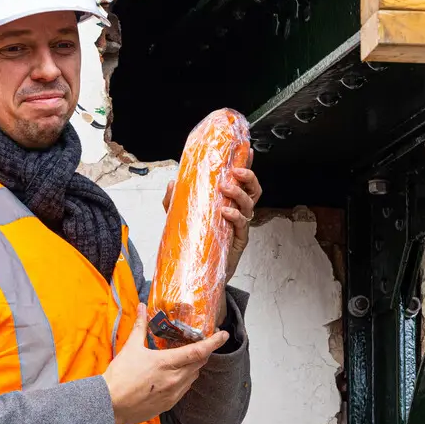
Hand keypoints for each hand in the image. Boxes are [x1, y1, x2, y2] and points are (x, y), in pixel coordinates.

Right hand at [103, 304, 229, 423]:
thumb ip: (140, 326)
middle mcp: (175, 379)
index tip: (223, 335)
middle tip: (202, 343)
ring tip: (185, 358)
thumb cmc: (120, 376)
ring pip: (193, 376)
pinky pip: (185, 389)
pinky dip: (185, 379)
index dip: (213, 342)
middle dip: (203, 353)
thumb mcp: (130, 348)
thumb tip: (142, 308)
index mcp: (167, 363)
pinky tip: (175, 375)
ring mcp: (173, 393)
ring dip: (193, 366)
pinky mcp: (169, 404)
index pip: (198, 351)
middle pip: (199, 363)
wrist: (110, 403)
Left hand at [162, 165, 261, 326]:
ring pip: (250, 204)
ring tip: (226, 188)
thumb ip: (175, 201)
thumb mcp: (182, 218)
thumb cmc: (195, 242)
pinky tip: (225, 212)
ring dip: (239, 193)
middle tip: (234, 171)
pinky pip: (242, 224)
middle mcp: (237, 211)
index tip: (246, 151)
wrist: (198, 272)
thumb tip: (172, 183)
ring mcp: (239, 226)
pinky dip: (235, 215)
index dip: (245, 165)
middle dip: (248, 177)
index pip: (239, 180)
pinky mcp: (238, 240)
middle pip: (252, 189)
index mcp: (227, 202)